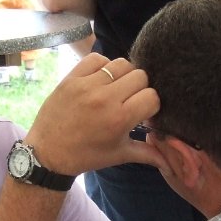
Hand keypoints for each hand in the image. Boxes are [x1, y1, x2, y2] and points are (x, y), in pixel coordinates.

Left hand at [25, 53, 166, 176]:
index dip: (151, 104)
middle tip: (129, 100)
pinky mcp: (72, 77)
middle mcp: (105, 98)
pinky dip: (103, 66)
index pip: (152, 96)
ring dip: (123, 75)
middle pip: (140, 76)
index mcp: (119, 119)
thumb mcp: (118, 155)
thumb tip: (171, 162)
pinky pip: (97, 57)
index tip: (142, 112)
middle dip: (139, 88)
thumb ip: (147, 153)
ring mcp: (87, 85)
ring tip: (116, 89)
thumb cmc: (86, 156)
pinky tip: (100, 80)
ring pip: (121, 63)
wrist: (48, 153)